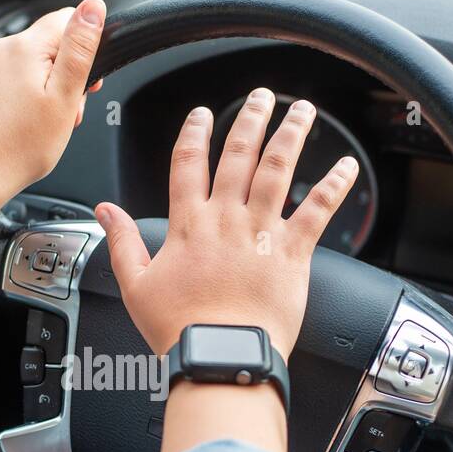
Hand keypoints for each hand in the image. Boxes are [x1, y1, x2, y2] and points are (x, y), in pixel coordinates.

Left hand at [0, 0, 105, 200]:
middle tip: (61, 115)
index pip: (66, 20)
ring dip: (35, 90)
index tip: (85, 83)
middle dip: (59, 77)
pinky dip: (10, 100)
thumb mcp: (64, 99)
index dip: (83, 50)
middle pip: (44, 48)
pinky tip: (12, 126)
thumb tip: (92, 8)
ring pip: (20, 67)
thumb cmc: (17, 148)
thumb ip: (79, 48)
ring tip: (34, 126)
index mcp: (24, 48)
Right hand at [95, 88, 359, 359]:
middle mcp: (226, 219)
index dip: (195, 134)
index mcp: (188, 225)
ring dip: (292, 135)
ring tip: (302, 110)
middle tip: (261, 96)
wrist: (222, 356)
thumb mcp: (136, 286)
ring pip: (278, 169)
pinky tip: (347, 165)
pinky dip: (334, 185)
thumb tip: (105, 211)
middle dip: (250, 119)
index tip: (202, 114)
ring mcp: (261, 233)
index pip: (189, 164)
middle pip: (240, 155)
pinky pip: (317, 211)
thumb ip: (122, 242)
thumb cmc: (180, 329)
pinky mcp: (292, 253)